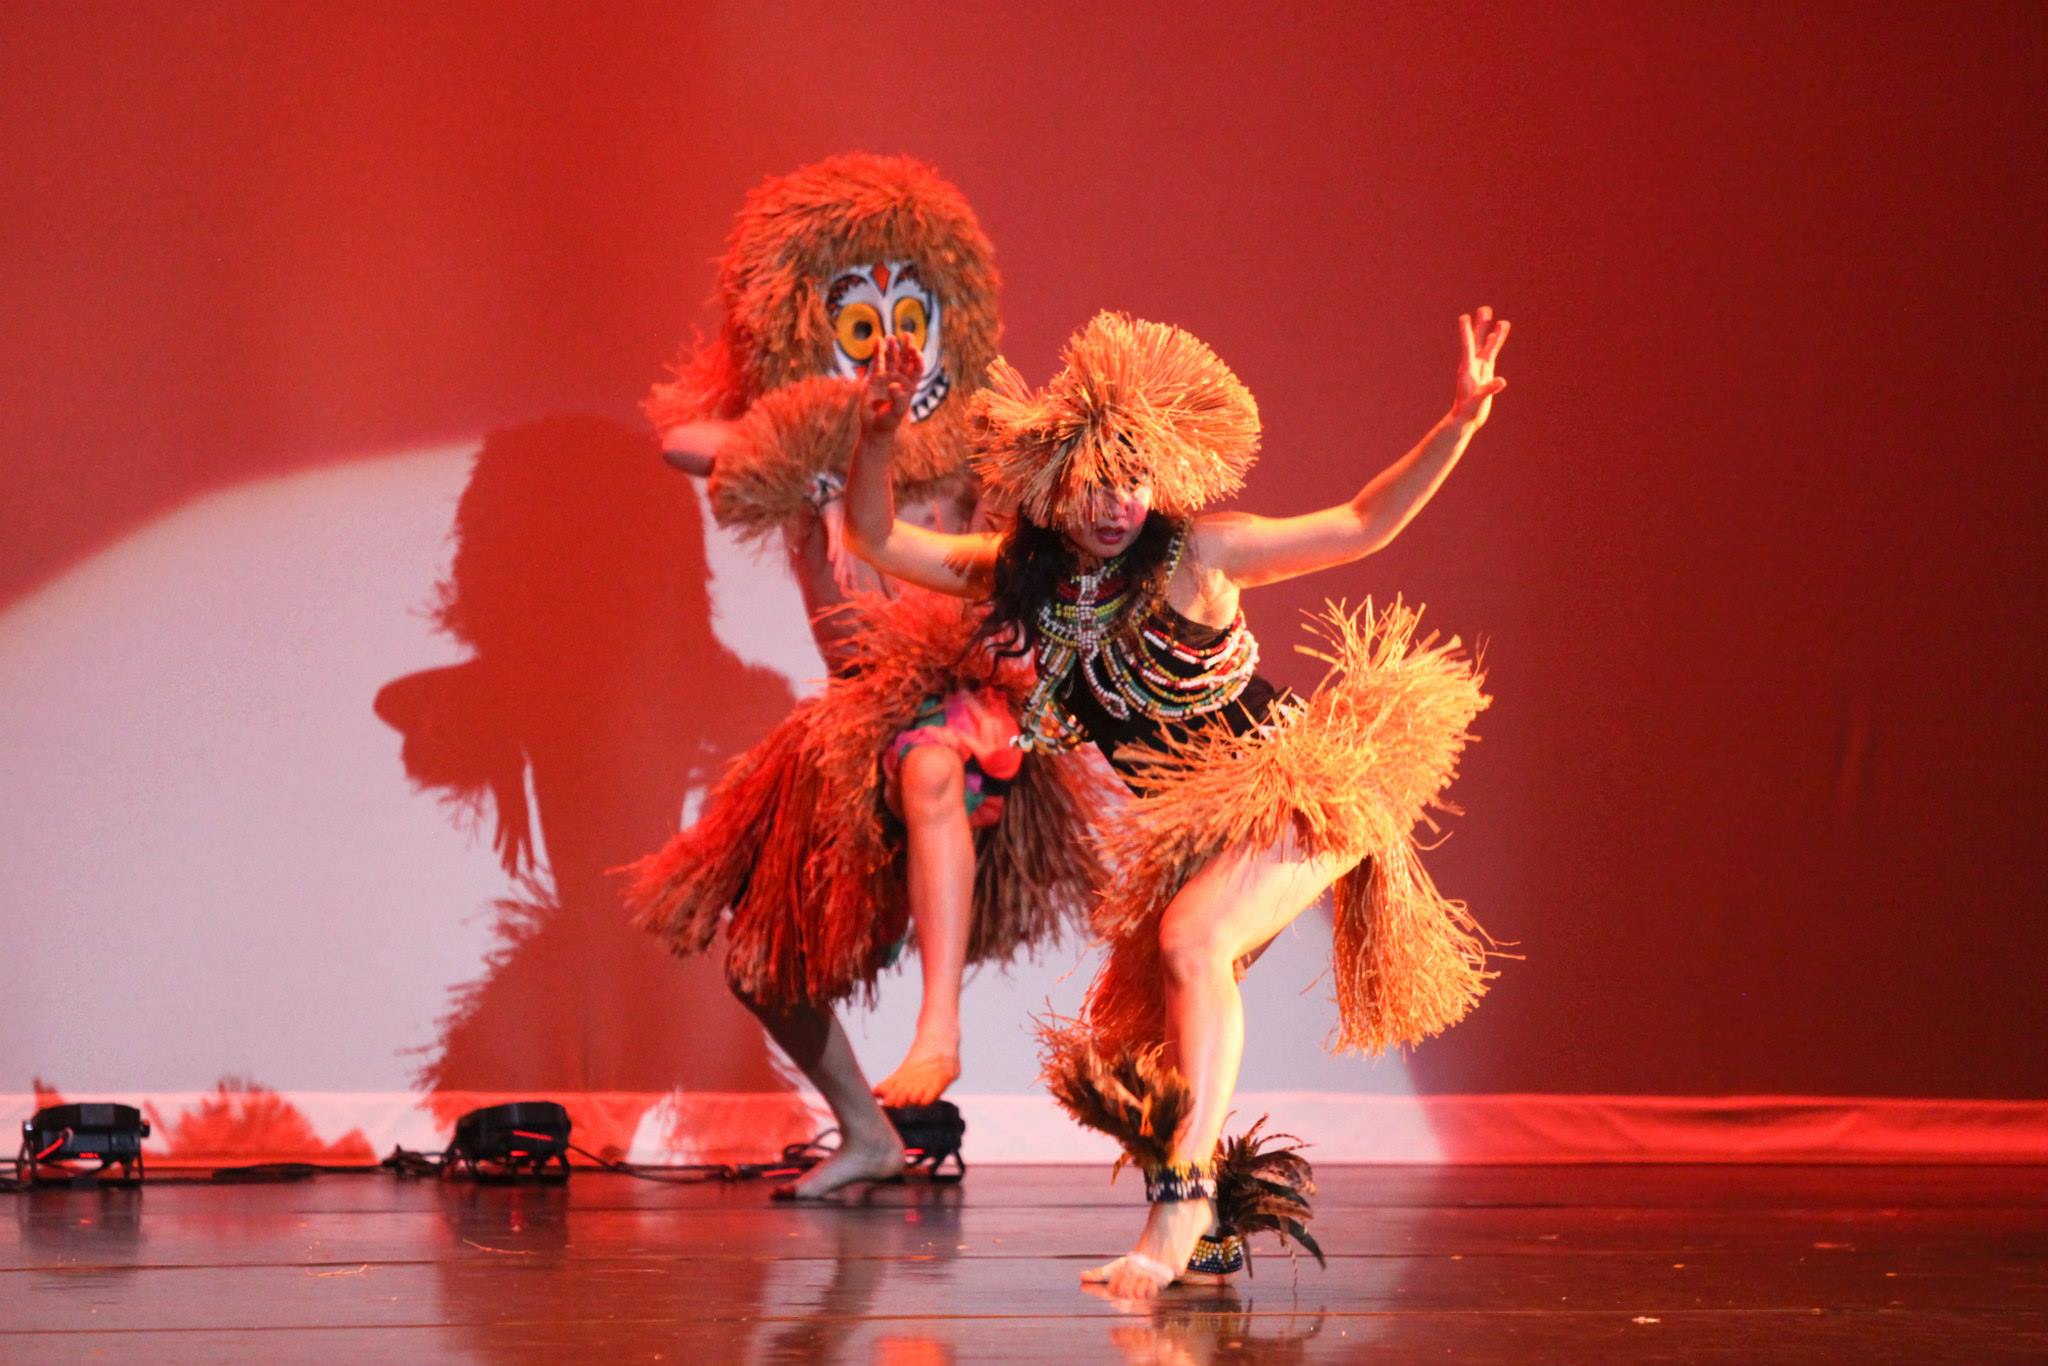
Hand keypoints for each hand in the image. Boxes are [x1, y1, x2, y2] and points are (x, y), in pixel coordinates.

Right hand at [860, 332, 921, 438]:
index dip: (918, 359)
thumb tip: (894, 385)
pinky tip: (878, 341)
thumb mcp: (896, 412)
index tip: (915, 351)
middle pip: (906, 359)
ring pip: (892, 358)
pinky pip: (878, 362)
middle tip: (907, 335)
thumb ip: (898, 399)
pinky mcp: (875, 378)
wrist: (874, 428)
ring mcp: (888, 378)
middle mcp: (900, 379)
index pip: (918, 368)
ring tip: (890, 337)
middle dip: (907, 347)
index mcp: (910, 386)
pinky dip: (878, 351)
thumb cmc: (889, 422)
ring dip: (892, 347)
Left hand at [1451, 305, 1510, 427]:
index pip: (1467, 346)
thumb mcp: (1478, 400)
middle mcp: (1472, 365)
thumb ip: (1489, 389)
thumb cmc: (1468, 411)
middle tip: (1484, 308)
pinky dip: (1494, 345)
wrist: (1466, 419)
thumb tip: (1501, 381)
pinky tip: (1495, 335)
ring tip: (1500, 320)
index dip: (1466, 332)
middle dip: (1480, 325)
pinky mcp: (1485, 373)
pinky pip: (1491, 355)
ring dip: (1491, 333)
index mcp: (1467, 369)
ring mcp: (1479, 368)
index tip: (1464, 317)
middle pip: (1476, 341)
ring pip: (1486, 347)